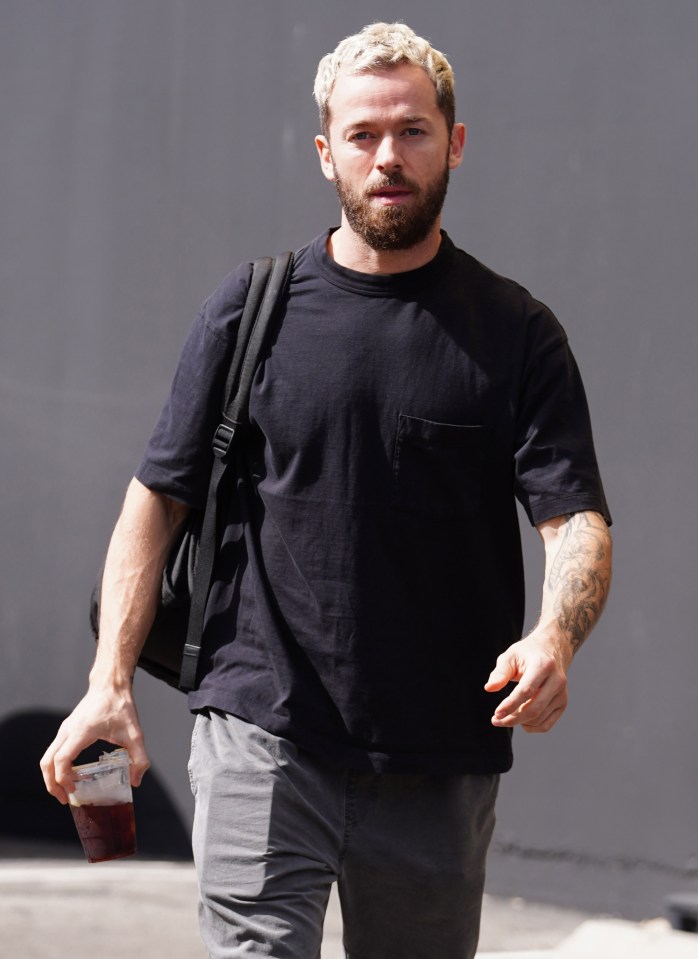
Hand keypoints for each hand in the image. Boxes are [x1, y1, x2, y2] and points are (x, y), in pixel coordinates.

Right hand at [40, 684, 149, 803]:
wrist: (111, 685)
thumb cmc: (120, 706)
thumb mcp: (135, 734)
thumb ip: (140, 758)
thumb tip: (136, 781)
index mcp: (81, 732)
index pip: (61, 760)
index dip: (63, 779)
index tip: (74, 790)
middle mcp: (68, 731)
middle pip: (46, 762)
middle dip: (52, 784)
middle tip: (64, 799)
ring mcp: (65, 729)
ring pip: (47, 757)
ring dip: (52, 776)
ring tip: (66, 791)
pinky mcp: (67, 729)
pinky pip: (54, 751)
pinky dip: (56, 766)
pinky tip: (72, 774)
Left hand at [484, 630, 571, 732]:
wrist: (551, 650)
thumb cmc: (527, 653)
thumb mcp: (511, 656)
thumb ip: (500, 672)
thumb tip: (489, 688)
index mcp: (543, 666)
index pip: (526, 691)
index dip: (510, 705)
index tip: (496, 714)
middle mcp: (556, 681)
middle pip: (534, 709)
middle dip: (512, 718)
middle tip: (495, 720)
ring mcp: (562, 694)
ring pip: (539, 718)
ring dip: (519, 722)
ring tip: (506, 715)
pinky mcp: (562, 703)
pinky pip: (546, 724)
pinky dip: (531, 726)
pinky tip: (520, 719)